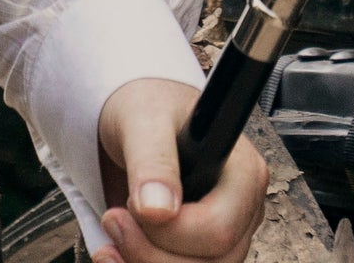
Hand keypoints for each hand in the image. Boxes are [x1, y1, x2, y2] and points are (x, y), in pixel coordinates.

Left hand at [92, 75, 265, 262]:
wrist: (136, 115)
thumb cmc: (150, 106)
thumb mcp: (144, 120)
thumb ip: (153, 161)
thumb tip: (158, 210)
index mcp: (243, 174)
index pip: (218, 229)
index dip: (170, 233)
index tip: (129, 208)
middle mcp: (242, 208)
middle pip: (212, 262)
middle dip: (151, 254)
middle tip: (113, 218)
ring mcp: (226, 233)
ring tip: (110, 239)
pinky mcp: (200, 248)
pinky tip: (115, 253)